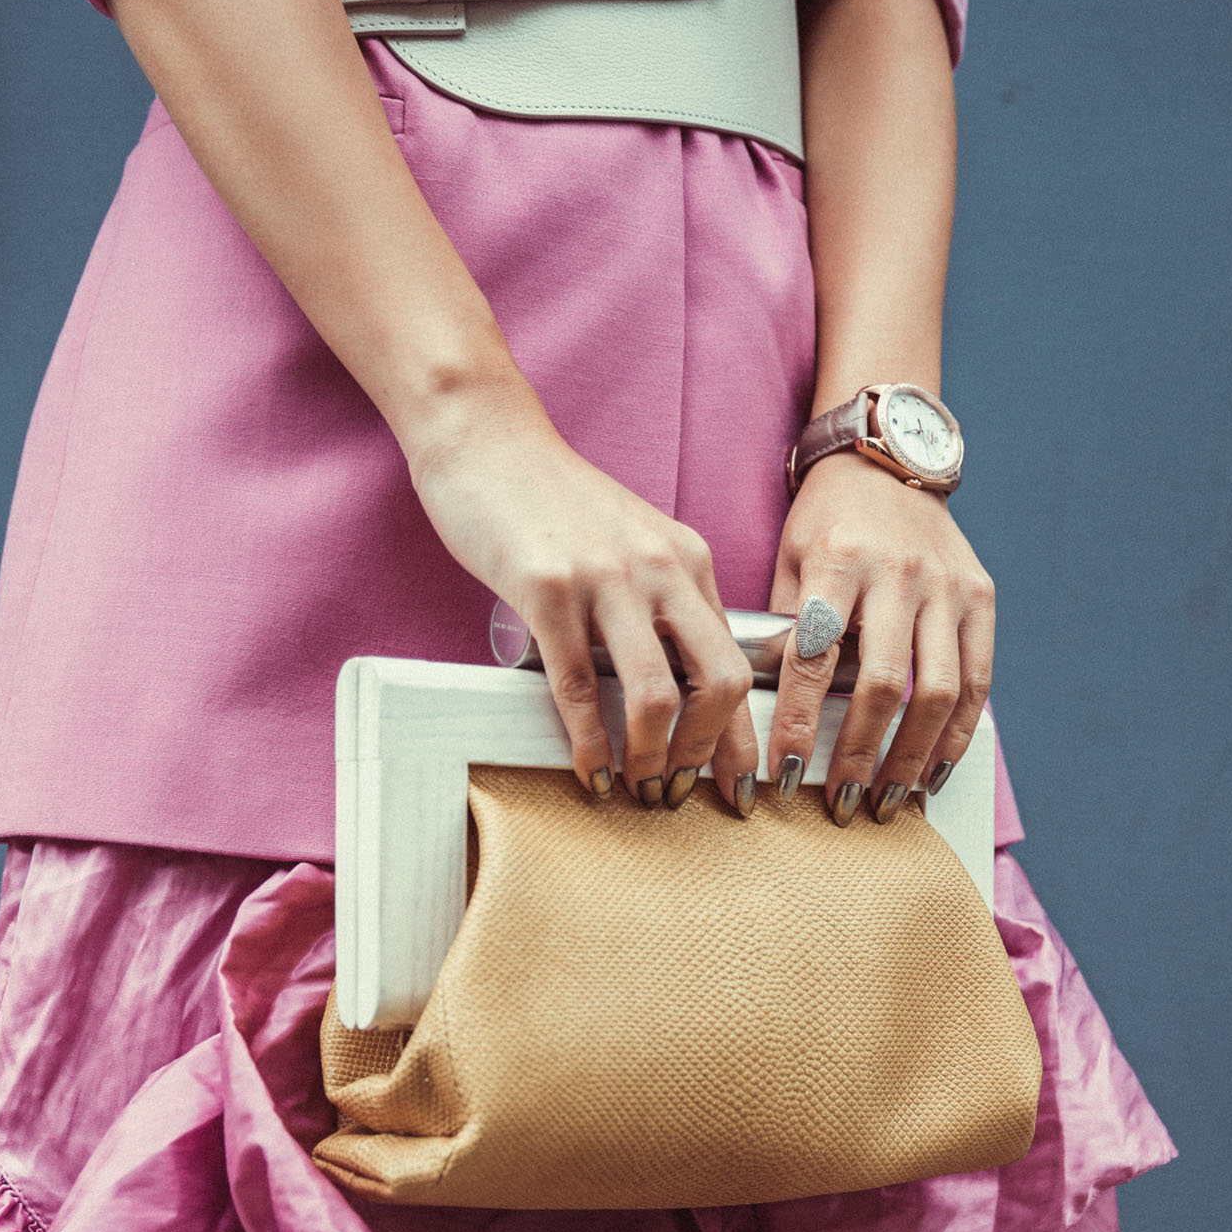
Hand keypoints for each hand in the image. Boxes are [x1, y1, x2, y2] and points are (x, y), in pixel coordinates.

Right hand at [407, 375, 756, 810]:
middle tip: (681, 792)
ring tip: (635, 787)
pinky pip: (578, 685)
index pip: (740, 661)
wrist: (487, 439)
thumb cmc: (554, 502)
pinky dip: (589, 742)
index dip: (744, 734)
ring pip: (655, 694)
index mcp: (690, 561)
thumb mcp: (632, 543)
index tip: (738, 783)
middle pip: (719, 683)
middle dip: (707, 754)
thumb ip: (660, 600)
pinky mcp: (546, 589)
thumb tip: (675, 683)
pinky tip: (590, 769)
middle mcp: (661, 569)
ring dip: (649, 758)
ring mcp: (605, 580)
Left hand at [767, 451, 994, 822]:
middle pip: (883, 685)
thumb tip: (764, 711)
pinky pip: (976, 679)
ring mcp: (946, 586)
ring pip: (936, 691)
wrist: (888, 457)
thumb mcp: (789, 557)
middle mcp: (899, 573)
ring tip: (890, 801)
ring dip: (912, 757)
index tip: (783, 774)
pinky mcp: (981, 597)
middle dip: (860, 754)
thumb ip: (784, 627)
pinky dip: (958, 733)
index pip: (814, 658)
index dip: (797, 723)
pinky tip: (936, 770)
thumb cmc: (827, 518)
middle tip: (841, 803)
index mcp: (839, 560)